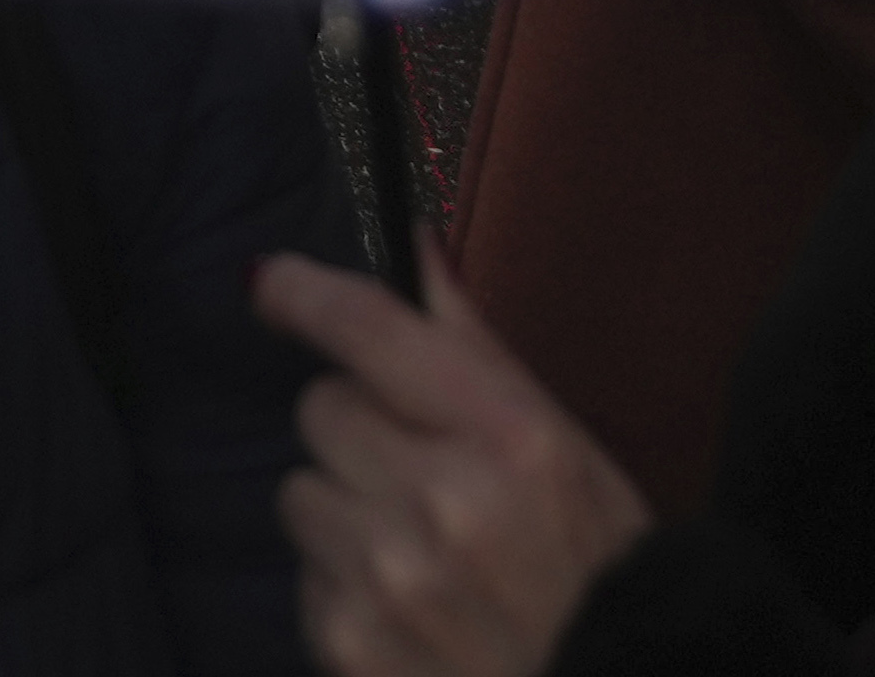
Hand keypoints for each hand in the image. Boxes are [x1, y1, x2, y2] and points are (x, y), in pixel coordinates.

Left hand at [256, 256, 652, 676]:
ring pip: (303, 493)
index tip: (273, 283)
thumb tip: (411, 238)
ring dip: (347, 514)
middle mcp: (445, 504)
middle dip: (359, 433)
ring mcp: (392, 581)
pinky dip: (345, 590)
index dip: (305, 294)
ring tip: (423, 557)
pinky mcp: (351, 647)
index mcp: (512, 440)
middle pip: (322, 408)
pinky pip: (306, 578)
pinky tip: (413, 615)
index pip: (370, 329)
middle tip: (422, 479)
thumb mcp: (566, 453)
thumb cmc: (601, 575)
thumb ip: (474, 348)